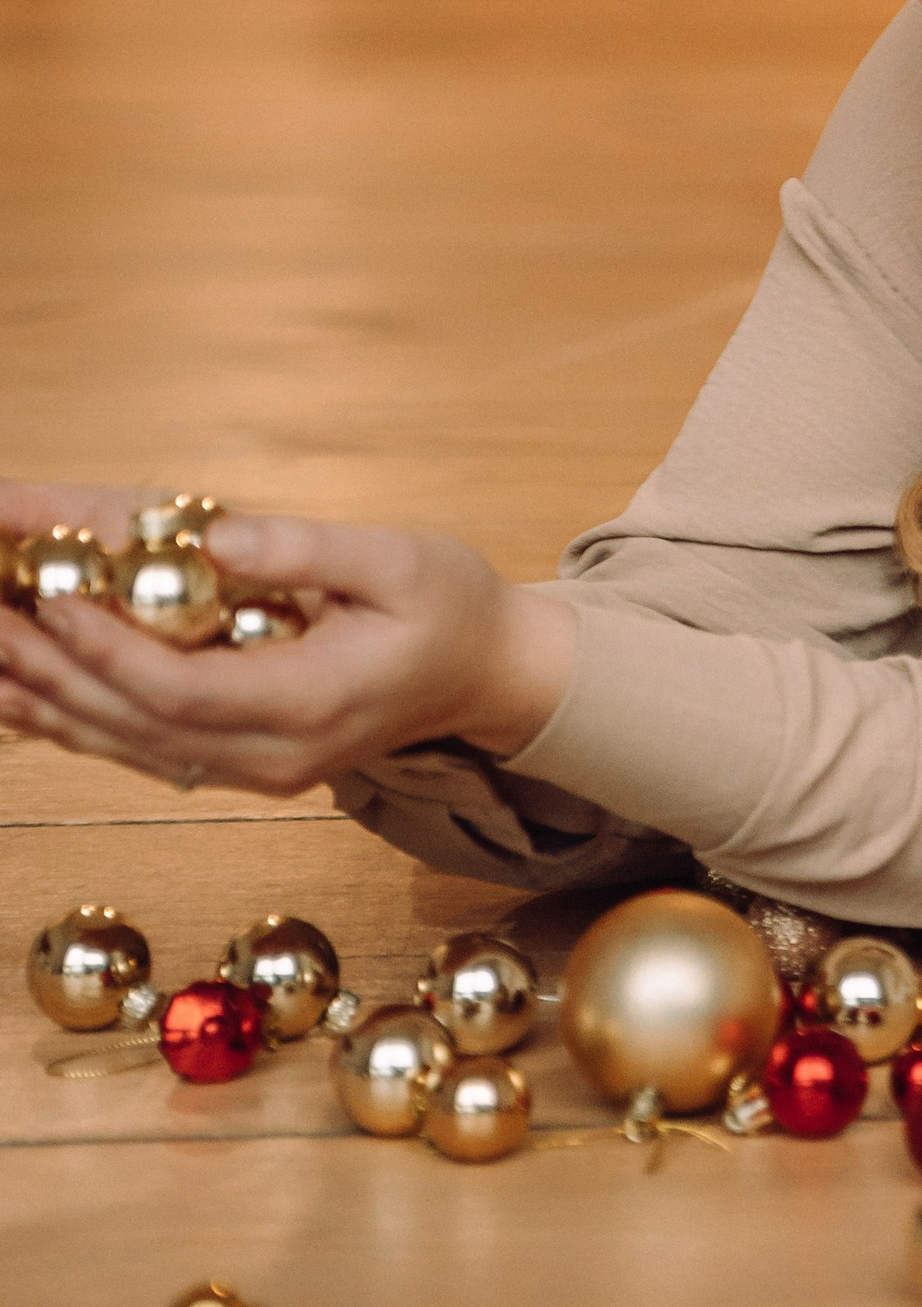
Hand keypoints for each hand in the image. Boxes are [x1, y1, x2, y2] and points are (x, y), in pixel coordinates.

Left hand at [0, 502, 575, 798]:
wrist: (491, 676)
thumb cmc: (454, 607)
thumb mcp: (402, 559)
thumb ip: (309, 550)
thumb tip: (216, 535)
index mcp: (308, 703)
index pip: (178, 689)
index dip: (106, 649)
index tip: (53, 597)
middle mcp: (272, 756)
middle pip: (134, 725)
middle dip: (51, 675)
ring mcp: (257, 771)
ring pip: (127, 747)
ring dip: (48, 703)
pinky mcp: (246, 764)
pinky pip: (144, 750)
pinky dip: (77, 723)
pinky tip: (26, 697)